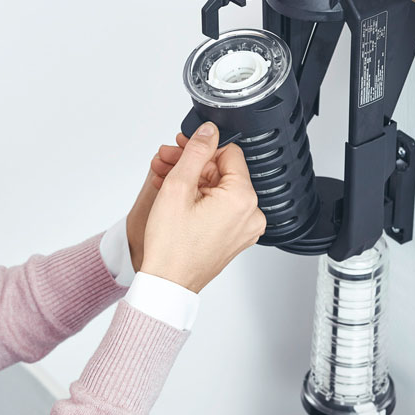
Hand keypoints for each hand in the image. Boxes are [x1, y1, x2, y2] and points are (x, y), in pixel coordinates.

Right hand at [136, 121, 266, 292]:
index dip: (201, 148)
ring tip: (164, 180)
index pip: (229, 153)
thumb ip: (196, 152)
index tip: (182, 149)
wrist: (167, 283)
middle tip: (166, 162)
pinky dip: (198, 199)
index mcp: (243, 199)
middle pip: (222, 172)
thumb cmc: (171, 246)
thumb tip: (208, 131)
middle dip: (191, 165)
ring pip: (218, 190)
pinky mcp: (234, 237)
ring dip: (191, 181)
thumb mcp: (179, 187)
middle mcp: (251, 214)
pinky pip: (219, 208)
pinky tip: (174, 197)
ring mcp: (244, 228)